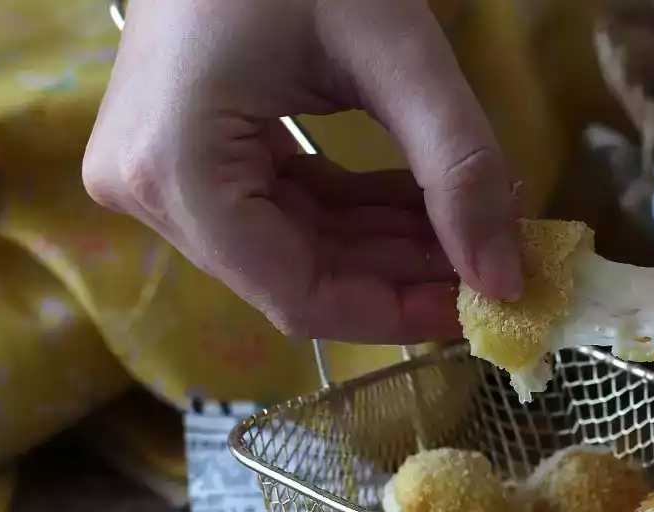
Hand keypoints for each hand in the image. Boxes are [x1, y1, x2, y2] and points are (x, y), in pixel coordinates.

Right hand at [84, 0, 520, 343]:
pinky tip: (428, 206)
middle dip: (405, 275)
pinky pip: (285, 210)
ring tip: (475, 230)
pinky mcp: (188, 157)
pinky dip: (360, 213)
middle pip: (300, 276)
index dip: (397, 315)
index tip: (480, 307)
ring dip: (391, 246)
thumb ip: (459, 169)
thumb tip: (503, 281)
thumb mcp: (398, 54)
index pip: (299, 296)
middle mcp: (150, 190)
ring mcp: (162, 175)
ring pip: (299, 250)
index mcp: (178, 173)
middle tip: (493, 265)